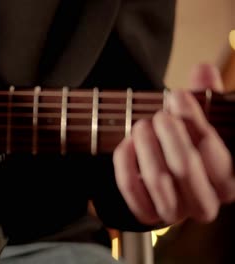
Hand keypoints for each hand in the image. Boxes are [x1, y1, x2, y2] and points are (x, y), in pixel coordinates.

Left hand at [113, 63, 234, 224]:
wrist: (166, 173)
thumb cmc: (188, 144)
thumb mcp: (202, 121)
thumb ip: (205, 97)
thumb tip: (203, 69)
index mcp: (227, 183)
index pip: (215, 154)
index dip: (194, 121)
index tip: (177, 95)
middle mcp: (205, 204)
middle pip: (185, 167)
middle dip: (169, 134)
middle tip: (158, 114)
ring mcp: (174, 212)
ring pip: (157, 178)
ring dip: (146, 146)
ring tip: (142, 125)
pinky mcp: (146, 214)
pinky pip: (131, 188)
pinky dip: (125, 163)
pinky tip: (126, 144)